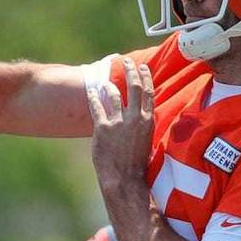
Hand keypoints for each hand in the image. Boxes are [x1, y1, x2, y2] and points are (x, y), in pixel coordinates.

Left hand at [85, 57, 153, 189]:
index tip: (143, 67)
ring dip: (110, 84)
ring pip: (115, 94)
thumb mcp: (147, 142)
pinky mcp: (103, 128)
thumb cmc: (136, 165)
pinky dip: (94, 96)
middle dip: (131, 72)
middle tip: (127, 61)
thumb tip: (143, 118)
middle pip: (134, 88)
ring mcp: (118, 122)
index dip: (146, 78)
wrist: (124, 179)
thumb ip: (144, 127)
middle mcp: (135, 119)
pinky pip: (97, 106)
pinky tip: (92, 90)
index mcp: (148, 122)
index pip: (148, 94)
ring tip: (106, 78)